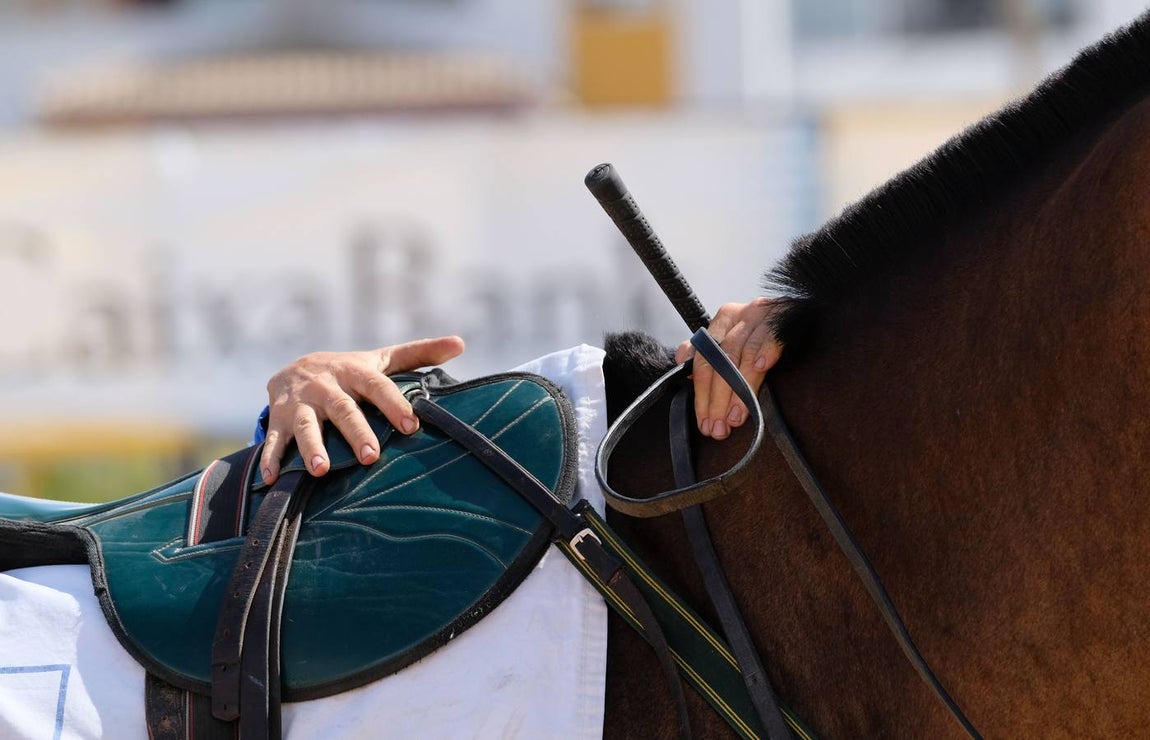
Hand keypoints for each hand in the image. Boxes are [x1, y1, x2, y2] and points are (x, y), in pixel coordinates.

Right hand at [259, 336, 464, 482]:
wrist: (293, 368)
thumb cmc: (350, 372)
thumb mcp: (380, 360)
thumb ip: (418, 353)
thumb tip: (461, 343)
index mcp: (355, 372)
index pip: (378, 386)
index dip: (394, 405)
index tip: (411, 426)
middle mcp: (327, 386)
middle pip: (343, 409)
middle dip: (356, 432)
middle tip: (370, 457)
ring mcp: (301, 404)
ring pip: (307, 425)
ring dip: (311, 446)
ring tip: (320, 470)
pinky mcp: (280, 420)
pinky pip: (274, 440)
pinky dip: (270, 458)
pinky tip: (271, 479)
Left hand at [674, 298, 781, 439]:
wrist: (801, 312)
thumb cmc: (761, 333)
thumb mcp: (731, 339)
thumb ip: (704, 352)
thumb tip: (683, 365)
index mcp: (723, 321)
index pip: (704, 361)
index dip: (702, 395)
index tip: (705, 423)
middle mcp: (740, 315)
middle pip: (722, 359)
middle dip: (718, 398)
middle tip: (720, 427)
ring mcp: (763, 315)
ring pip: (744, 353)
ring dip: (741, 388)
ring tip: (736, 416)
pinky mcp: (785, 317)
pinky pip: (772, 335)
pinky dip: (765, 351)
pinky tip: (761, 369)